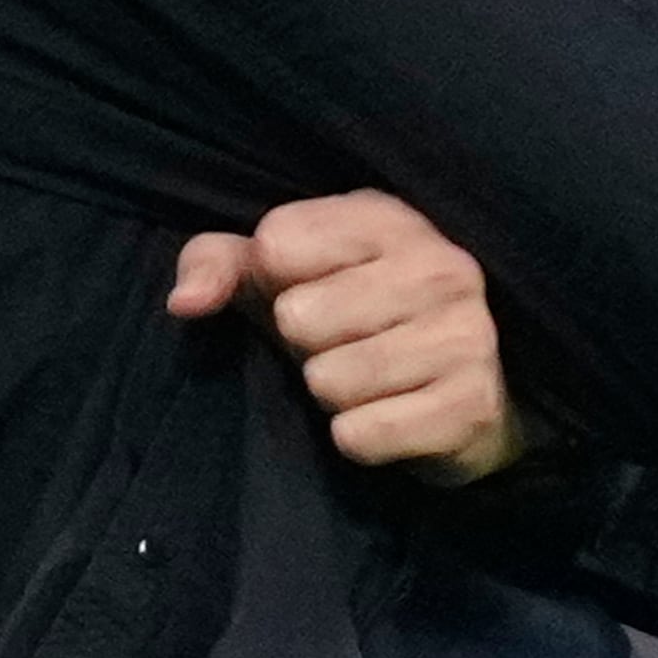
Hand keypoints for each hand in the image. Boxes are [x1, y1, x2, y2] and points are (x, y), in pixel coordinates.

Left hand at [165, 190, 525, 483]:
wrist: (464, 391)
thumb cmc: (354, 317)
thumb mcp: (281, 276)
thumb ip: (219, 263)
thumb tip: (185, 303)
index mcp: (392, 218)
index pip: (278, 244)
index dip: (274, 282)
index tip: (312, 290)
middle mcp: (442, 266)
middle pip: (299, 318)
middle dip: (305, 346)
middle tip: (345, 345)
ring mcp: (468, 335)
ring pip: (329, 381)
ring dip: (332, 395)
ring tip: (367, 381)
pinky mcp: (473, 406)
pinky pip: (360, 435)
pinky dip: (359, 438)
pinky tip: (391, 416)